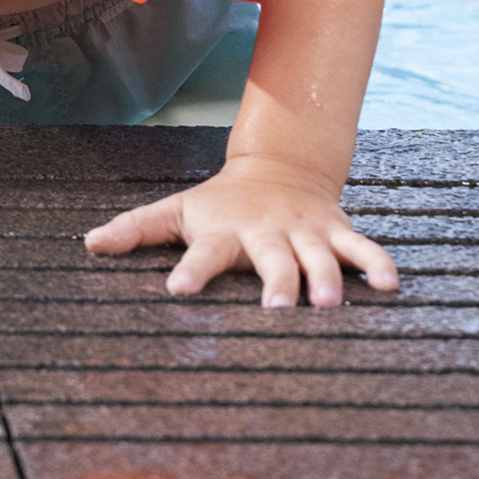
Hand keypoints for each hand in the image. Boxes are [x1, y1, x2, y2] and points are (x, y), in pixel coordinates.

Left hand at [86, 153, 398, 306]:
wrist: (278, 168)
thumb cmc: (219, 204)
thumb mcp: (176, 211)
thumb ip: (136, 230)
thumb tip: (88, 244)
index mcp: (223, 231)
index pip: (202, 252)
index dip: (192, 270)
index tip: (179, 289)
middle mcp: (265, 232)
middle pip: (270, 258)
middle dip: (274, 282)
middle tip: (275, 310)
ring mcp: (304, 231)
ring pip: (318, 255)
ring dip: (326, 277)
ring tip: (329, 303)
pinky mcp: (336, 230)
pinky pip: (362, 247)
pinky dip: (377, 264)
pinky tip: (390, 285)